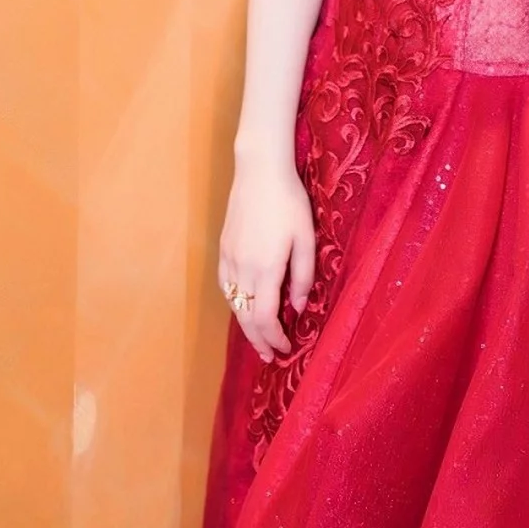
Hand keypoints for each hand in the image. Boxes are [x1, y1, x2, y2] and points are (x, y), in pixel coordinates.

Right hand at [217, 156, 317, 362]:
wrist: (259, 171)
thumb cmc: (289, 202)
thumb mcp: (306, 238)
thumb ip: (303, 276)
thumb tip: (298, 308)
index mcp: (266, 269)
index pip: (266, 318)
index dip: (275, 338)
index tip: (286, 349)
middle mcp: (243, 269)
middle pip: (246, 317)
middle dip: (259, 341)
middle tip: (271, 356)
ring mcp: (229, 259)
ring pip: (234, 303)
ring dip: (246, 325)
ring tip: (259, 338)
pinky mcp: (223, 248)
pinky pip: (226, 286)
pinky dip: (235, 303)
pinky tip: (244, 306)